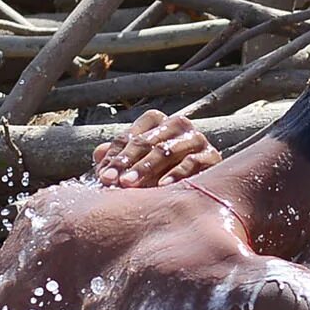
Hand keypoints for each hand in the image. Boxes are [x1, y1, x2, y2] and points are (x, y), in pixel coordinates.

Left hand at [92, 109, 221, 186]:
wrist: (206, 185)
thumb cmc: (162, 172)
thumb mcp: (138, 162)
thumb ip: (117, 156)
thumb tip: (97, 154)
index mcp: (157, 121)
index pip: (131, 136)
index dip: (115, 156)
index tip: (103, 176)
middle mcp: (178, 125)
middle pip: (147, 142)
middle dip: (127, 163)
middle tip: (113, 181)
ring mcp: (196, 139)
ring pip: (167, 151)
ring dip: (146, 168)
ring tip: (130, 185)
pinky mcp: (212, 156)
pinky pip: (192, 163)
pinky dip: (176, 175)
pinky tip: (162, 187)